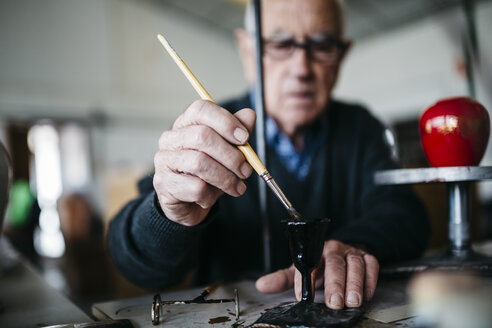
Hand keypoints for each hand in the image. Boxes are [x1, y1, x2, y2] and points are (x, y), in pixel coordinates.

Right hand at [153, 100, 255, 225]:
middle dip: (231, 155)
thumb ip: (237, 134)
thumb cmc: (208, 174)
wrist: (187, 205)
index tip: (245, 138)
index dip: (226, 122)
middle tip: (246, 171)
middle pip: (203, 136)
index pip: (202, 110)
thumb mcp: (227, 153)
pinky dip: (210, 196)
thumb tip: (250, 115)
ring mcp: (164, 160)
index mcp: (186, 123)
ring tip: (237, 187)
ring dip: (225, 178)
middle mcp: (171, 138)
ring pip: (199, 163)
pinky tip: (210, 198)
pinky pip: (195, 187)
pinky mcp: (164, 183)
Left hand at [255, 240, 378, 308]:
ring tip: (352, 302)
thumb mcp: (301, 269)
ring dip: (354, 284)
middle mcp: (334, 250)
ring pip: (355, 265)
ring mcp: (352, 253)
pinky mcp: (368, 258)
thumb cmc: (321, 264)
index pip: (308, 263)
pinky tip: (367, 295)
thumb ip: (283, 278)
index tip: (303, 297)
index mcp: (315, 250)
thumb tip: (261, 285)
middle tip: (334, 303)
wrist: (345, 251)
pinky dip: (370, 281)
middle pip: (334, 264)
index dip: (306, 280)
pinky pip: (372, 267)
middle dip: (335, 284)